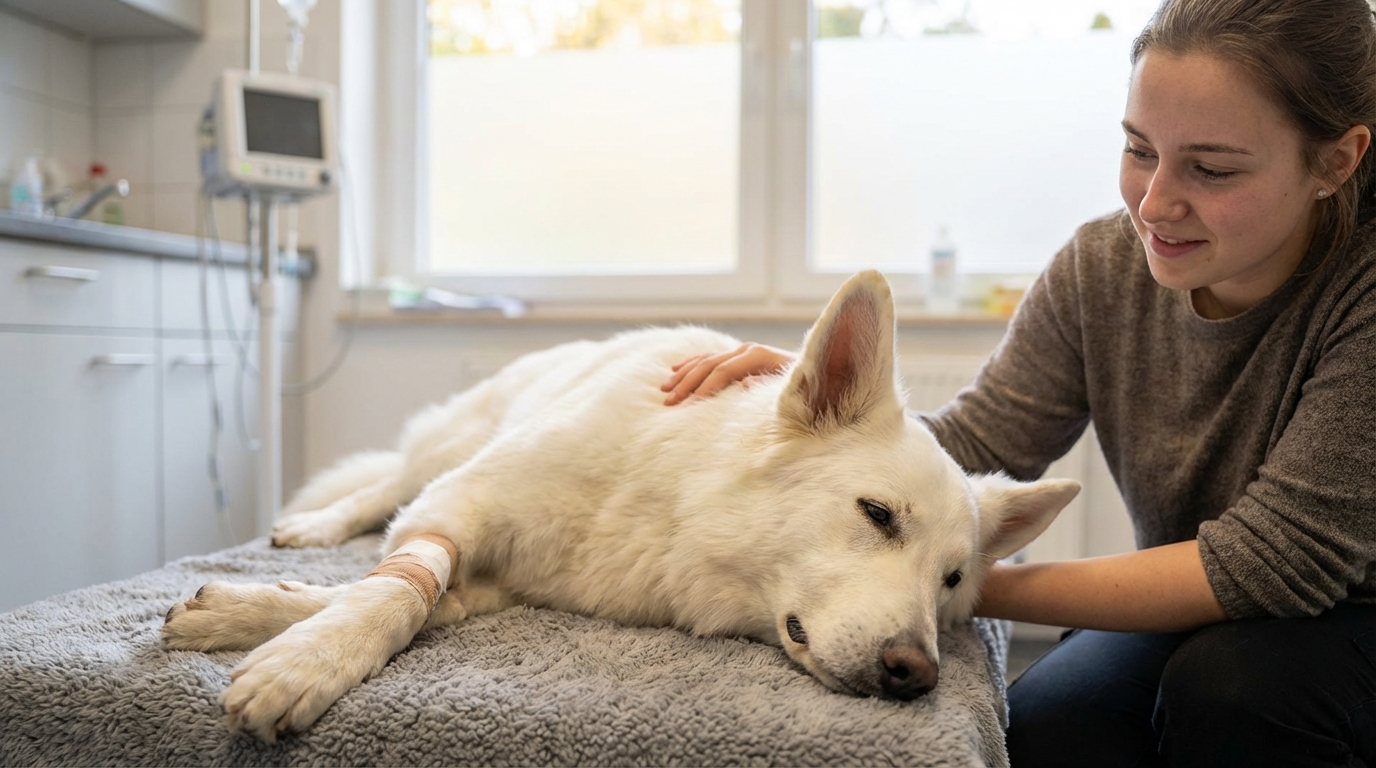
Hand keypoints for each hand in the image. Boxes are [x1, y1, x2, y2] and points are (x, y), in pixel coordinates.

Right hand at [661, 343, 795, 404]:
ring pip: (705, 360)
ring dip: (684, 375)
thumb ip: (769, 388)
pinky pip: (709, 357)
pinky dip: (691, 364)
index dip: (705, 388)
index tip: (688, 406)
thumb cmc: (807, 389)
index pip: (723, 371)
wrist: (820, 375)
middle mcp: (748, 349)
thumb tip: (745, 384)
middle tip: (669, 401)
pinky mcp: (740, 355)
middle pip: (709, 365)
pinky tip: (675, 371)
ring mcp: (742, 350)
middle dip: (687, 384)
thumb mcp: (792, 391)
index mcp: (759, 356)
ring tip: (664, 389)